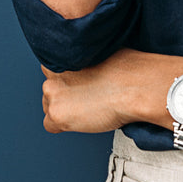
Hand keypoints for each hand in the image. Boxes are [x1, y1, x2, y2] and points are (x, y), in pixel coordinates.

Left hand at [41, 49, 173, 133]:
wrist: (133, 87)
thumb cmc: (126, 71)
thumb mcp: (100, 55)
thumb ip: (84, 62)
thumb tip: (85, 72)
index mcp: (64, 55)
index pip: (52, 70)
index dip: (67, 82)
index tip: (78, 86)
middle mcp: (53, 73)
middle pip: (49, 90)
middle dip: (64, 96)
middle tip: (84, 99)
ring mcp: (53, 94)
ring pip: (49, 107)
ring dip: (64, 111)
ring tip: (86, 110)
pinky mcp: (57, 114)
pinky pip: (50, 126)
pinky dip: (64, 127)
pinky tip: (81, 121)